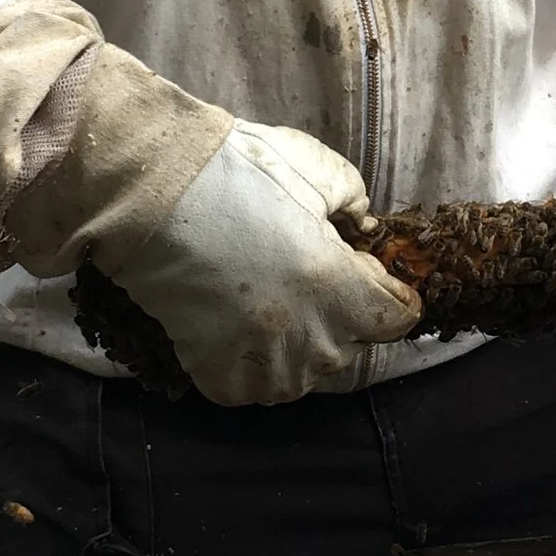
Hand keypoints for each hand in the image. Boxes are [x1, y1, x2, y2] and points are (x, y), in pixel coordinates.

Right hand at [107, 122, 421, 405]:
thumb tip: (360, 228)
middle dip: (340, 312)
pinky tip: (235, 325)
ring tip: (266, 301)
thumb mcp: (317, 169)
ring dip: (298, 344)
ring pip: (305, 372)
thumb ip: (356, 203)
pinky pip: (256, 386)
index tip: (361, 269)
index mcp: (340, 289)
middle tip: (299, 272)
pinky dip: (252, 364)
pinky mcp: (222, 379)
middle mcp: (310, 339)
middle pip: (352, 344)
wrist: (155, 197)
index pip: (400, 317)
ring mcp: (265, 366)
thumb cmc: (237, 174)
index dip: (386, 289)